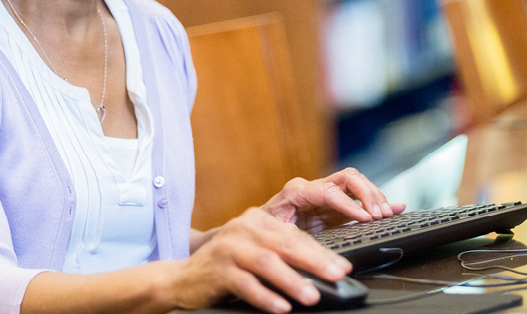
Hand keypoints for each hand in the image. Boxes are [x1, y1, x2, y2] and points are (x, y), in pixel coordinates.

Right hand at [170, 207, 351, 312]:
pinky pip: (246, 285)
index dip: (322, 252)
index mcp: (257, 220)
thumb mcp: (255, 252)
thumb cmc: (226, 265)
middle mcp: (243, 229)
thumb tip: (323, 269)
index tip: (343, 267)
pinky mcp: (218, 270)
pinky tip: (281, 307)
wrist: (183, 278)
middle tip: (336, 276)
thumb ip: (282, 254)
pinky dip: (265, 297)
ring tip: (312, 296)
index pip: (295, 235)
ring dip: (292, 281)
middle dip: (315, 262)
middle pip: (285, 245)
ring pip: (267, 263)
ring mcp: (229, 248)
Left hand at [262, 167, 406, 232]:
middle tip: (379, 214)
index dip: (349, 204)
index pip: (329, 191)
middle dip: (367, 194)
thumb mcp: (274, 234)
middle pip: (348, 178)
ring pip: (358, 184)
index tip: (365, 217)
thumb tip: (308, 242)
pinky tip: (396, 207)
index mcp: (298, 191)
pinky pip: (361, 199)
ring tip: (387, 214)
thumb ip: (290, 234)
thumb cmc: (264, 231)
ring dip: (375, 197)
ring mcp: (327, 195)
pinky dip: (380, 201)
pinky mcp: (337, 206)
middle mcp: (315, 188)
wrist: (259, 232)